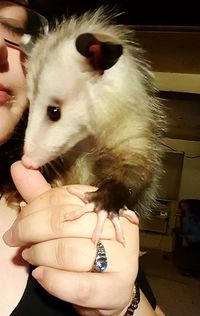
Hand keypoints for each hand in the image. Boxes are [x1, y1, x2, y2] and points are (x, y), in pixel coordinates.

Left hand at [3, 161, 138, 315]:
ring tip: (29, 257)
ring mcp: (120, 257)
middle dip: (30, 231)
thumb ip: (42, 197)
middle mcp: (114, 227)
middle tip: (15, 240)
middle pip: (63, 222)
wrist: (111, 286)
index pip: (61, 198)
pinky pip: (78, 284)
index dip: (32, 209)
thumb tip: (20, 166)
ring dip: (40, 255)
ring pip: (68, 252)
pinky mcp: (116, 286)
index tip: (17, 222)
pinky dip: (53, 280)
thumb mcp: (64, 220)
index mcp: (103, 205)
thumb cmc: (84, 248)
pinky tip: (41, 275)